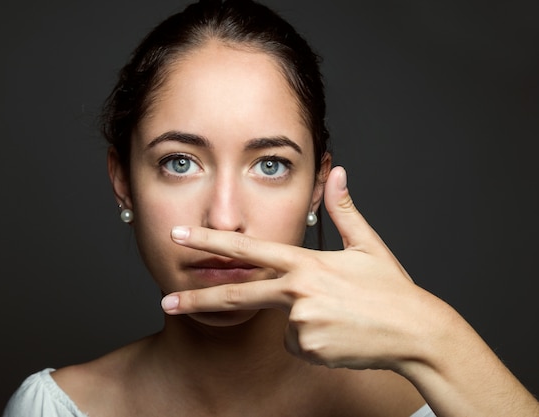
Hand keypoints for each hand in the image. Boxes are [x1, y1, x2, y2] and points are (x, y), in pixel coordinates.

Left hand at [161, 166, 430, 370]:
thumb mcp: (368, 245)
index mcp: (305, 263)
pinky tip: (339, 335)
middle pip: (236, 294)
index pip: (248, 250)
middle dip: (196, 298)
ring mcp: (301, 322)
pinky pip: (297, 344)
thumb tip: (337, 170)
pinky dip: (312, 340)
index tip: (179, 236)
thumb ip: (343, 209)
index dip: (211, 242)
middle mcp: (297, 291)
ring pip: (281, 324)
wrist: (416, 332)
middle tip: (167, 299)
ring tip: (340, 317)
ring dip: (302, 322)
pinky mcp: (309, 348)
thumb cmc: (391, 289)